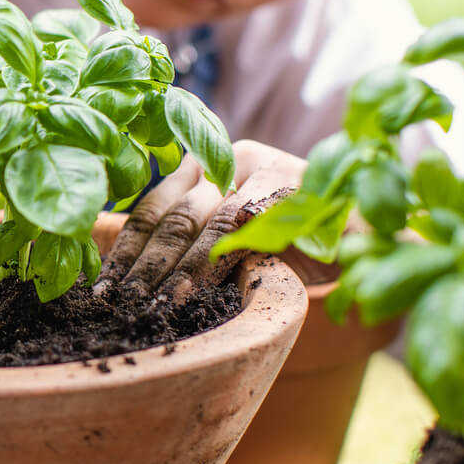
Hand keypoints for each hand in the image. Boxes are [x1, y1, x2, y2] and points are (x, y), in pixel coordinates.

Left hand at [95, 140, 307, 303]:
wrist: (359, 234)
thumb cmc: (285, 243)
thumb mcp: (227, 243)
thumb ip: (186, 247)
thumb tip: (125, 284)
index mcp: (199, 167)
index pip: (150, 209)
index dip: (126, 250)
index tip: (105, 288)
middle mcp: (223, 159)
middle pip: (173, 216)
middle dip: (146, 265)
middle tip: (124, 303)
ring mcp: (259, 165)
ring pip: (206, 220)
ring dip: (181, 268)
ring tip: (160, 304)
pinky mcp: (290, 182)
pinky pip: (247, 222)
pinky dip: (222, 258)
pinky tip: (203, 287)